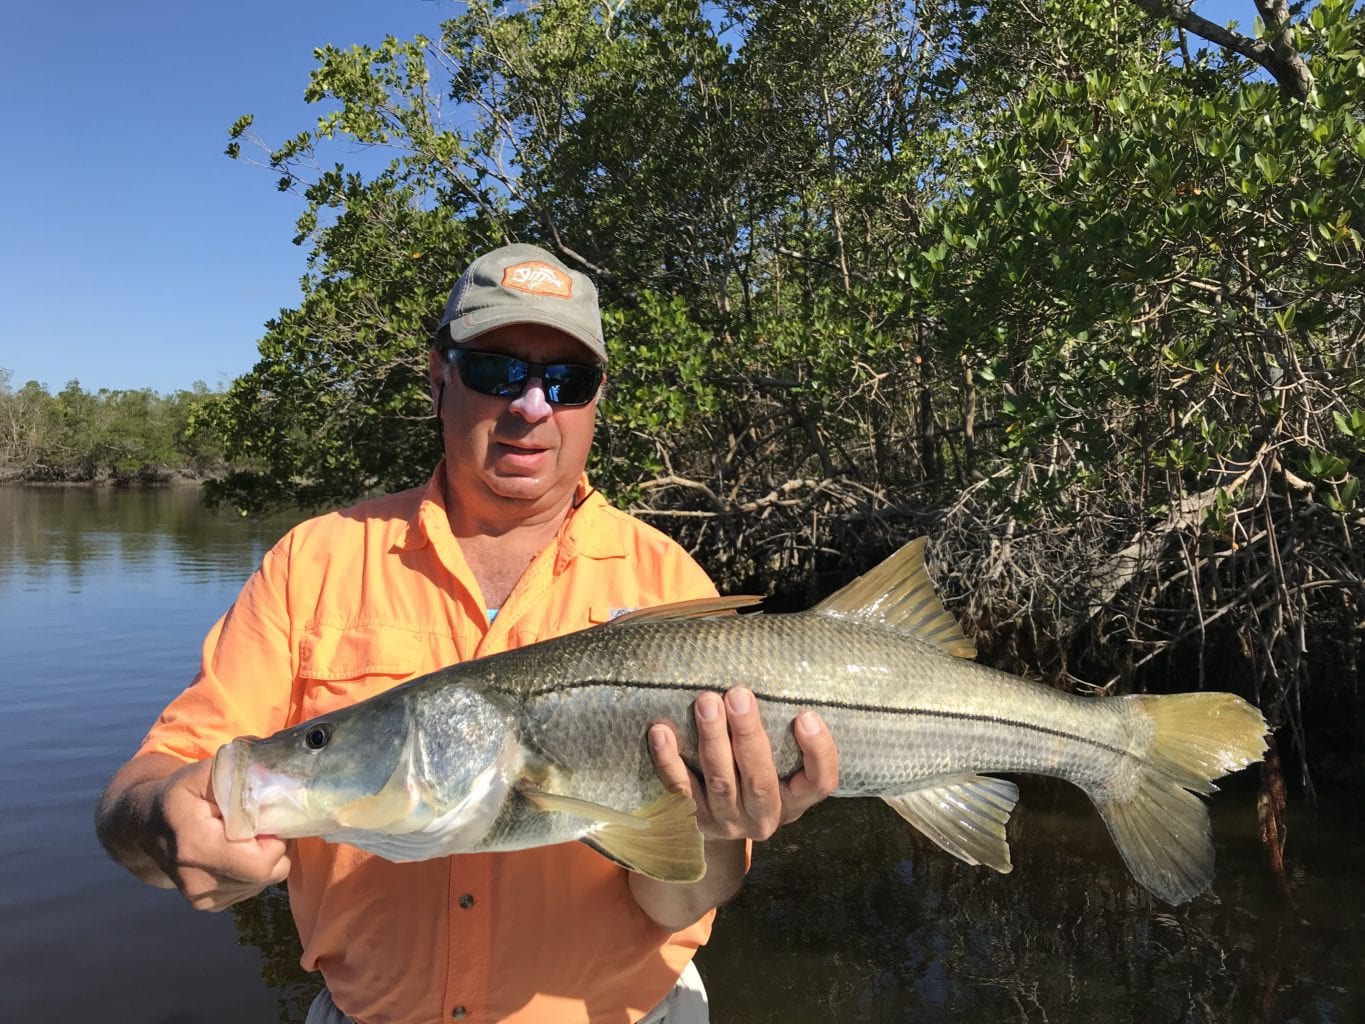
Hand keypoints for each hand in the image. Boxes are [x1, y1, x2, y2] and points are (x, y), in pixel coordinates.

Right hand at [148, 759, 290, 911]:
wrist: (146, 825)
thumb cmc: (180, 795)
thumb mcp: (204, 773)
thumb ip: (240, 776)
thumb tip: (274, 783)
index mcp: (197, 847)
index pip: (262, 862)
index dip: (277, 839)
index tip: (269, 818)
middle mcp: (198, 881)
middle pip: (268, 874)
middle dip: (277, 847)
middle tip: (264, 824)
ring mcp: (202, 898)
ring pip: (262, 883)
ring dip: (266, 859)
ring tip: (247, 835)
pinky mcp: (206, 905)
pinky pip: (249, 889)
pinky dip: (252, 870)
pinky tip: (237, 851)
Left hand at [648, 687, 838, 841]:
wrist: (723, 835)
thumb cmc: (760, 780)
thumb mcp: (783, 767)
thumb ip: (785, 735)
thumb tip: (775, 673)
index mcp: (796, 800)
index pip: (820, 781)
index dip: (818, 752)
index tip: (806, 716)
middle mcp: (765, 816)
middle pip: (760, 780)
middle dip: (748, 734)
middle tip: (738, 695)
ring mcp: (728, 821)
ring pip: (721, 782)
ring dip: (712, 739)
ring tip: (706, 702)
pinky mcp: (694, 820)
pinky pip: (680, 790)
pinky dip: (669, 761)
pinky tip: (662, 732)